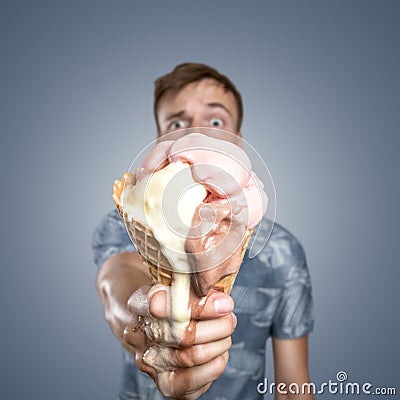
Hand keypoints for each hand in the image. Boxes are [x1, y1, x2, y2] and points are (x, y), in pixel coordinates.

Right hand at [124, 284, 236, 398]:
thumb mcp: (178, 284)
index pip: (161, 305)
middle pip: (183, 334)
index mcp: (139, 304)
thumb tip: (222, 303)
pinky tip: (219, 353)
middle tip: (230, 316)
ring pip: (193, 356)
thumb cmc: (171, 300)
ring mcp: (150, 362)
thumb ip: (195, 289)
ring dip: (220, 343)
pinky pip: (194, 382)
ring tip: (227, 331)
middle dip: (218, 326)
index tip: (224, 302)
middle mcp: (140, 336)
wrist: (153, 324)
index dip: (197, 306)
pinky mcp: (165, 384)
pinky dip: (215, 365)